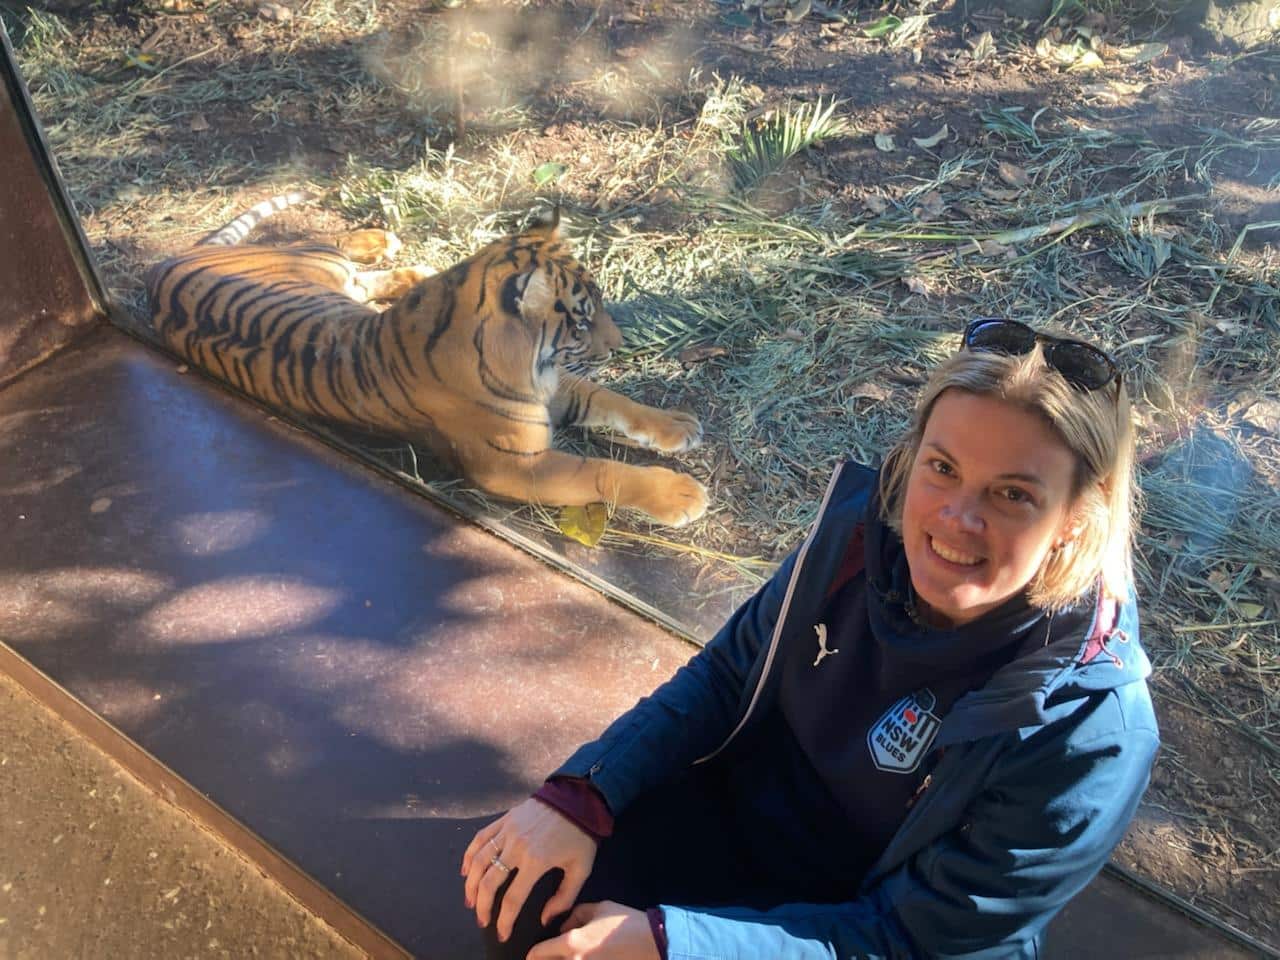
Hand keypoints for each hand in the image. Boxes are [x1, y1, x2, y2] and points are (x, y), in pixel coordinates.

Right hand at [461, 798, 598, 941]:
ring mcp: (507, 831)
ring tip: (470, 900)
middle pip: (489, 882)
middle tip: (482, 920)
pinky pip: (480, 838)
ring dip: (471, 884)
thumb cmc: (580, 834)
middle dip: (482, 906)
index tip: (501, 933)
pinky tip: (466, 870)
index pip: (513, 899)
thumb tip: (545, 918)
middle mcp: (517, 847)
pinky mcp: (504, 820)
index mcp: (536, 861)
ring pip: (479, 861)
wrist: (577, 797)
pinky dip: (470, 855)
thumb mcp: (581, 868)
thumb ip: (565, 897)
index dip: (504, 920)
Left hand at [527, 902, 658, 959]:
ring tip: (564, 957)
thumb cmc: (624, 922)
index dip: (531, 955)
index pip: (539, 954)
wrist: (652, 942)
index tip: (529, 956)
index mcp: (572, 943)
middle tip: (543, 958)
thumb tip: (563, 926)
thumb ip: (576, 915)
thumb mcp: (598, 908)